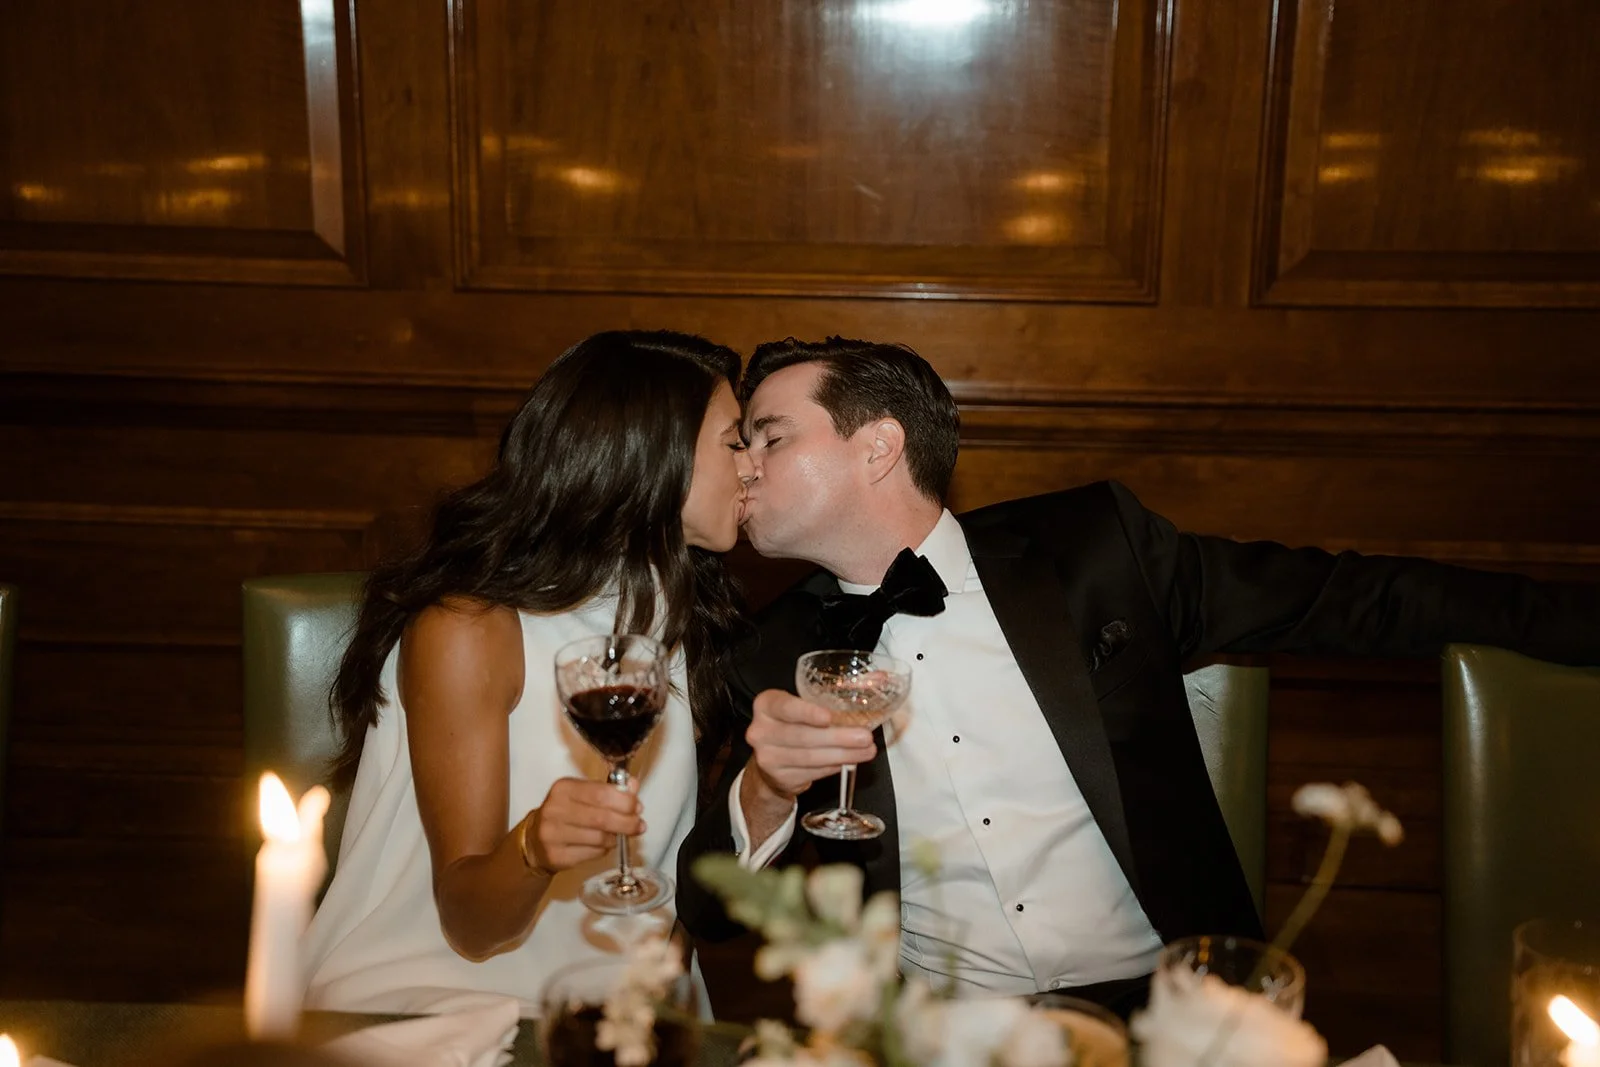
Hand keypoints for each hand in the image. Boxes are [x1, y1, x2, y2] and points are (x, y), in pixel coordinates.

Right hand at [523, 777, 643, 871]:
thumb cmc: (565, 813)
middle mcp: (555, 810)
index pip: (601, 793)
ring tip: (619, 834)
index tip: (637, 807)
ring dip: (616, 837)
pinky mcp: (556, 856)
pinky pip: (593, 854)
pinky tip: (603, 845)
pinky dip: (604, 850)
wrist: (535, 841)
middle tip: (638, 825)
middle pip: (602, 818)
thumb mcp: (583, 795)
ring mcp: (552, 835)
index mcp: (563, 788)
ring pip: (600, 838)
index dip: (625, 801)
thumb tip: (633, 786)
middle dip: (627, 822)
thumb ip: (608, 790)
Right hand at [745, 688, 876, 803]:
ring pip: (810, 757)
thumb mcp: (806, 704)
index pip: (785, 707)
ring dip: (842, 755)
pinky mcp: (780, 777)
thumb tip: (879, 679)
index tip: (828, 717)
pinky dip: (833, 767)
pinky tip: (847, 761)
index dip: (807, 713)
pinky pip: (812, 773)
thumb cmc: (794, 724)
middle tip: (864, 737)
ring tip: (864, 751)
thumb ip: (837, 693)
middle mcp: (761, 730)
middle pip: (802, 736)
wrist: (773, 757)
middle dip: (838, 738)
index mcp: (767, 705)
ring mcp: (767, 757)